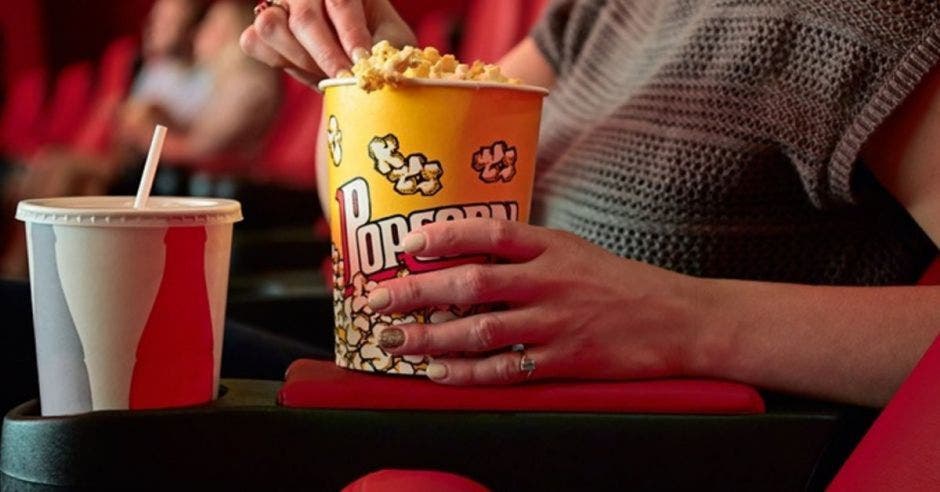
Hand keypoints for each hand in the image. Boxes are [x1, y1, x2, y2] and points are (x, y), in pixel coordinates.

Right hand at [240, 0, 415, 85]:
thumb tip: (370, 62)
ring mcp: (277, 5)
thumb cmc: (378, 45)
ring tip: (325, 75)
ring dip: (301, 59)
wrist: (357, 63)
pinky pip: (253, 42)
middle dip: (326, 55)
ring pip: (271, 26)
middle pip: (304, 16)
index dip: (350, 32)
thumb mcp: (392, 40)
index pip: (340, 0)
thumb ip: (385, 47)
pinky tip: (303, 69)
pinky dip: (277, 61)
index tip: (360, 60)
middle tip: (344, 78)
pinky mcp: (259, 29)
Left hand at [367, 219, 704, 384]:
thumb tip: (469, 253)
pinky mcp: (565, 361)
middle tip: (377, 301)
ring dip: (430, 338)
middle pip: (470, 283)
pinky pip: (505, 369)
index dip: (443, 235)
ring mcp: (556, 323)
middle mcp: (550, 281)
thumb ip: (528, 251)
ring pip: (479, 331)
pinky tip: (438, 373)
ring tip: (393, 342)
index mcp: (552, 246)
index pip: (488, 232)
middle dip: (416, 293)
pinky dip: (467, 373)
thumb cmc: (621, 283)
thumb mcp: (576, 250)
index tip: (406, 242)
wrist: (678, 319)